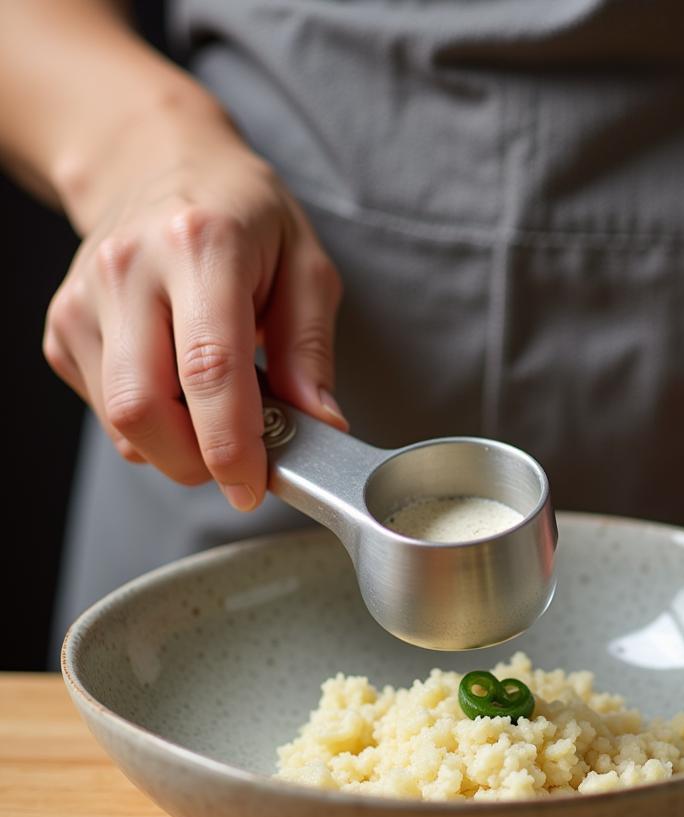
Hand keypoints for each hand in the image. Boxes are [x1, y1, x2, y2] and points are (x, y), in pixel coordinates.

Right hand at [42, 105, 345, 509]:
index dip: (231, 445)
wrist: (156, 161)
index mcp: (201, 246)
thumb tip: (320, 426)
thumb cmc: (242, 214)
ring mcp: (84, 298)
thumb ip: (311, 351)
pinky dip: (150, 424)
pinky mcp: (63, 325)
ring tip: (214, 409)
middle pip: (144, 409)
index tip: (254, 486)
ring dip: (176, 446)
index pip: (208, 369)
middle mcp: (130, 269)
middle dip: (197, 461)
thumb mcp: (305, 266)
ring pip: (120, 421)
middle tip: (240, 460)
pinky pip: (105, 411)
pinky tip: (177, 386)